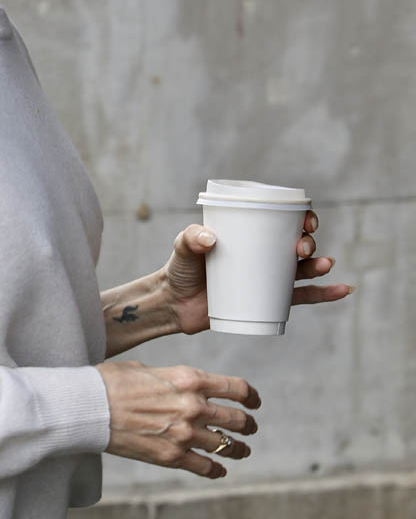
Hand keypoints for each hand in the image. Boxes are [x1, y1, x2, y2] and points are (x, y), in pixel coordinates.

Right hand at [96, 359, 259, 478]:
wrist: (91, 406)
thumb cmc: (112, 382)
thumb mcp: (148, 369)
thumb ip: (170, 379)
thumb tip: (175, 387)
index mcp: (190, 379)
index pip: (235, 389)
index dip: (250, 396)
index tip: (254, 402)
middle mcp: (194, 406)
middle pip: (236, 419)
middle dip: (247, 424)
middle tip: (250, 427)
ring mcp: (185, 434)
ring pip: (226, 445)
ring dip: (238, 448)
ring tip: (242, 450)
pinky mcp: (171, 456)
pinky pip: (205, 467)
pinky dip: (216, 470)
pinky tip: (219, 470)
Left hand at [160, 209, 353, 335]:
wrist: (175, 304)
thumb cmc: (180, 269)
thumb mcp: (183, 246)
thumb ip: (190, 238)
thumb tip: (210, 239)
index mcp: (249, 233)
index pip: (281, 219)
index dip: (300, 215)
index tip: (305, 219)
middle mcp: (262, 252)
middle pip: (295, 242)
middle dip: (308, 241)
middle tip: (301, 248)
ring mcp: (266, 277)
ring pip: (302, 269)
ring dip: (319, 265)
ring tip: (325, 264)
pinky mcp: (268, 301)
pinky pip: (301, 297)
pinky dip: (323, 294)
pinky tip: (343, 289)